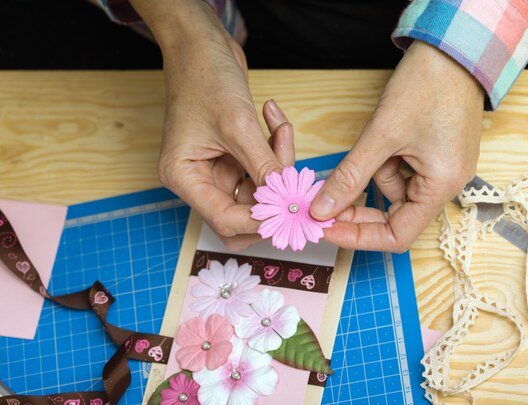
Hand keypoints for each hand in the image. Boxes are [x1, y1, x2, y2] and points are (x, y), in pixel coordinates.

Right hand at [130, 0, 294, 250]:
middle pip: (241, 216)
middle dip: (271, 201)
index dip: (261, 220)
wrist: (201, 45)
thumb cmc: (205, 77)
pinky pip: (262, 169)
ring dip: (278, 167)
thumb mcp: (238, 125)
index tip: (293, 209)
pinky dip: (276, 152)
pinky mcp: (232, 157)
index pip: (224, 220)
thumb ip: (264, 167)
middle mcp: (197, 179)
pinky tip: (277, 124)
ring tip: (281, 132)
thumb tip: (289, 201)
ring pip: (257, 192)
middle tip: (294, 183)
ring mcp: (215, 169)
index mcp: (183, 177)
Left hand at [310, 41, 483, 251]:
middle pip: (395, 216)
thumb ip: (350, 177)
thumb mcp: (381, 135)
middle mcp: (447, 184)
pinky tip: (384, 137)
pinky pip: (402, 172)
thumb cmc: (427, 85)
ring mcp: (442, 170)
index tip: (327, 228)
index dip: (359, 237)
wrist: (454, 47)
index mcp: (442, 186)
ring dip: (372, 174)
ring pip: (394, 190)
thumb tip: (322, 209)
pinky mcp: (435, 156)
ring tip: (374, 140)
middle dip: (358, 208)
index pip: (398, 237)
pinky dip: (384, 161)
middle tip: (324, 201)